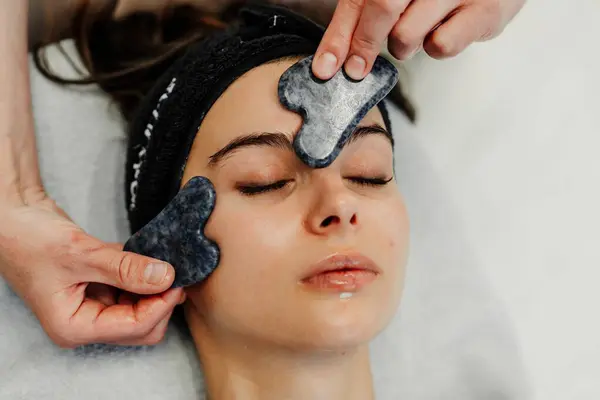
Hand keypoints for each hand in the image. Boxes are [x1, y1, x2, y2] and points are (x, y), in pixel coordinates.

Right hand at [0, 187, 183, 347]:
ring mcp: (93, 307)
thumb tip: (164, 276)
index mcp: (74, 327)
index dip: (161, 304)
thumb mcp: (80, 254)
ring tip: (163, 262)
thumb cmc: (29, 240)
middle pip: (142, 327)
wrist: (13, 218)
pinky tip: (148, 258)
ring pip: (142, 310)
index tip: (178, 278)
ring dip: (156, 289)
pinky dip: (145, 277)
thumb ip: (125, 268)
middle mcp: (85, 323)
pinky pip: (133, 290)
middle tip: (175, 271)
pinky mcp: (101, 289)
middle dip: (161, 302)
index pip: (134, 327)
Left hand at [311, 0, 526, 79]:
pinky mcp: (486, 10)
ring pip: (407, 34)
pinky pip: (442, 45)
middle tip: (356, 69)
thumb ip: (369, 9)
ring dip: (402, 45)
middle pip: (382, 7)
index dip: (338, 36)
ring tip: (417, 31)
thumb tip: (337, 54)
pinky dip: (436, 47)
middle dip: (362, 46)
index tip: (325, 68)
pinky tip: (445, 30)